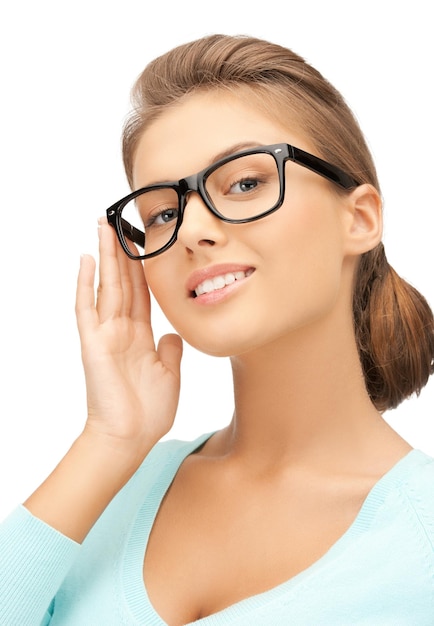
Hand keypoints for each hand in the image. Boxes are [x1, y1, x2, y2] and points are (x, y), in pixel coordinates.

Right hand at [76, 218, 182, 458]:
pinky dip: (85, 284)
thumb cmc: (149, 411)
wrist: (131, 437)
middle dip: (121, 252)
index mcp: (140, 335)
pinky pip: (86, 308)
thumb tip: (173, 333)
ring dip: (105, 256)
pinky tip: (85, 260)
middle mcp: (121, 329)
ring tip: (103, 227)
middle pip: (122, 282)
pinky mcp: (92, 342)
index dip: (142, 267)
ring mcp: (105, 334)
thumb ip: (171, 350)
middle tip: (118, 222)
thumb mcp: (170, 374)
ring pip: (106, 286)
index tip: (142, 242)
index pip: (141, 292)